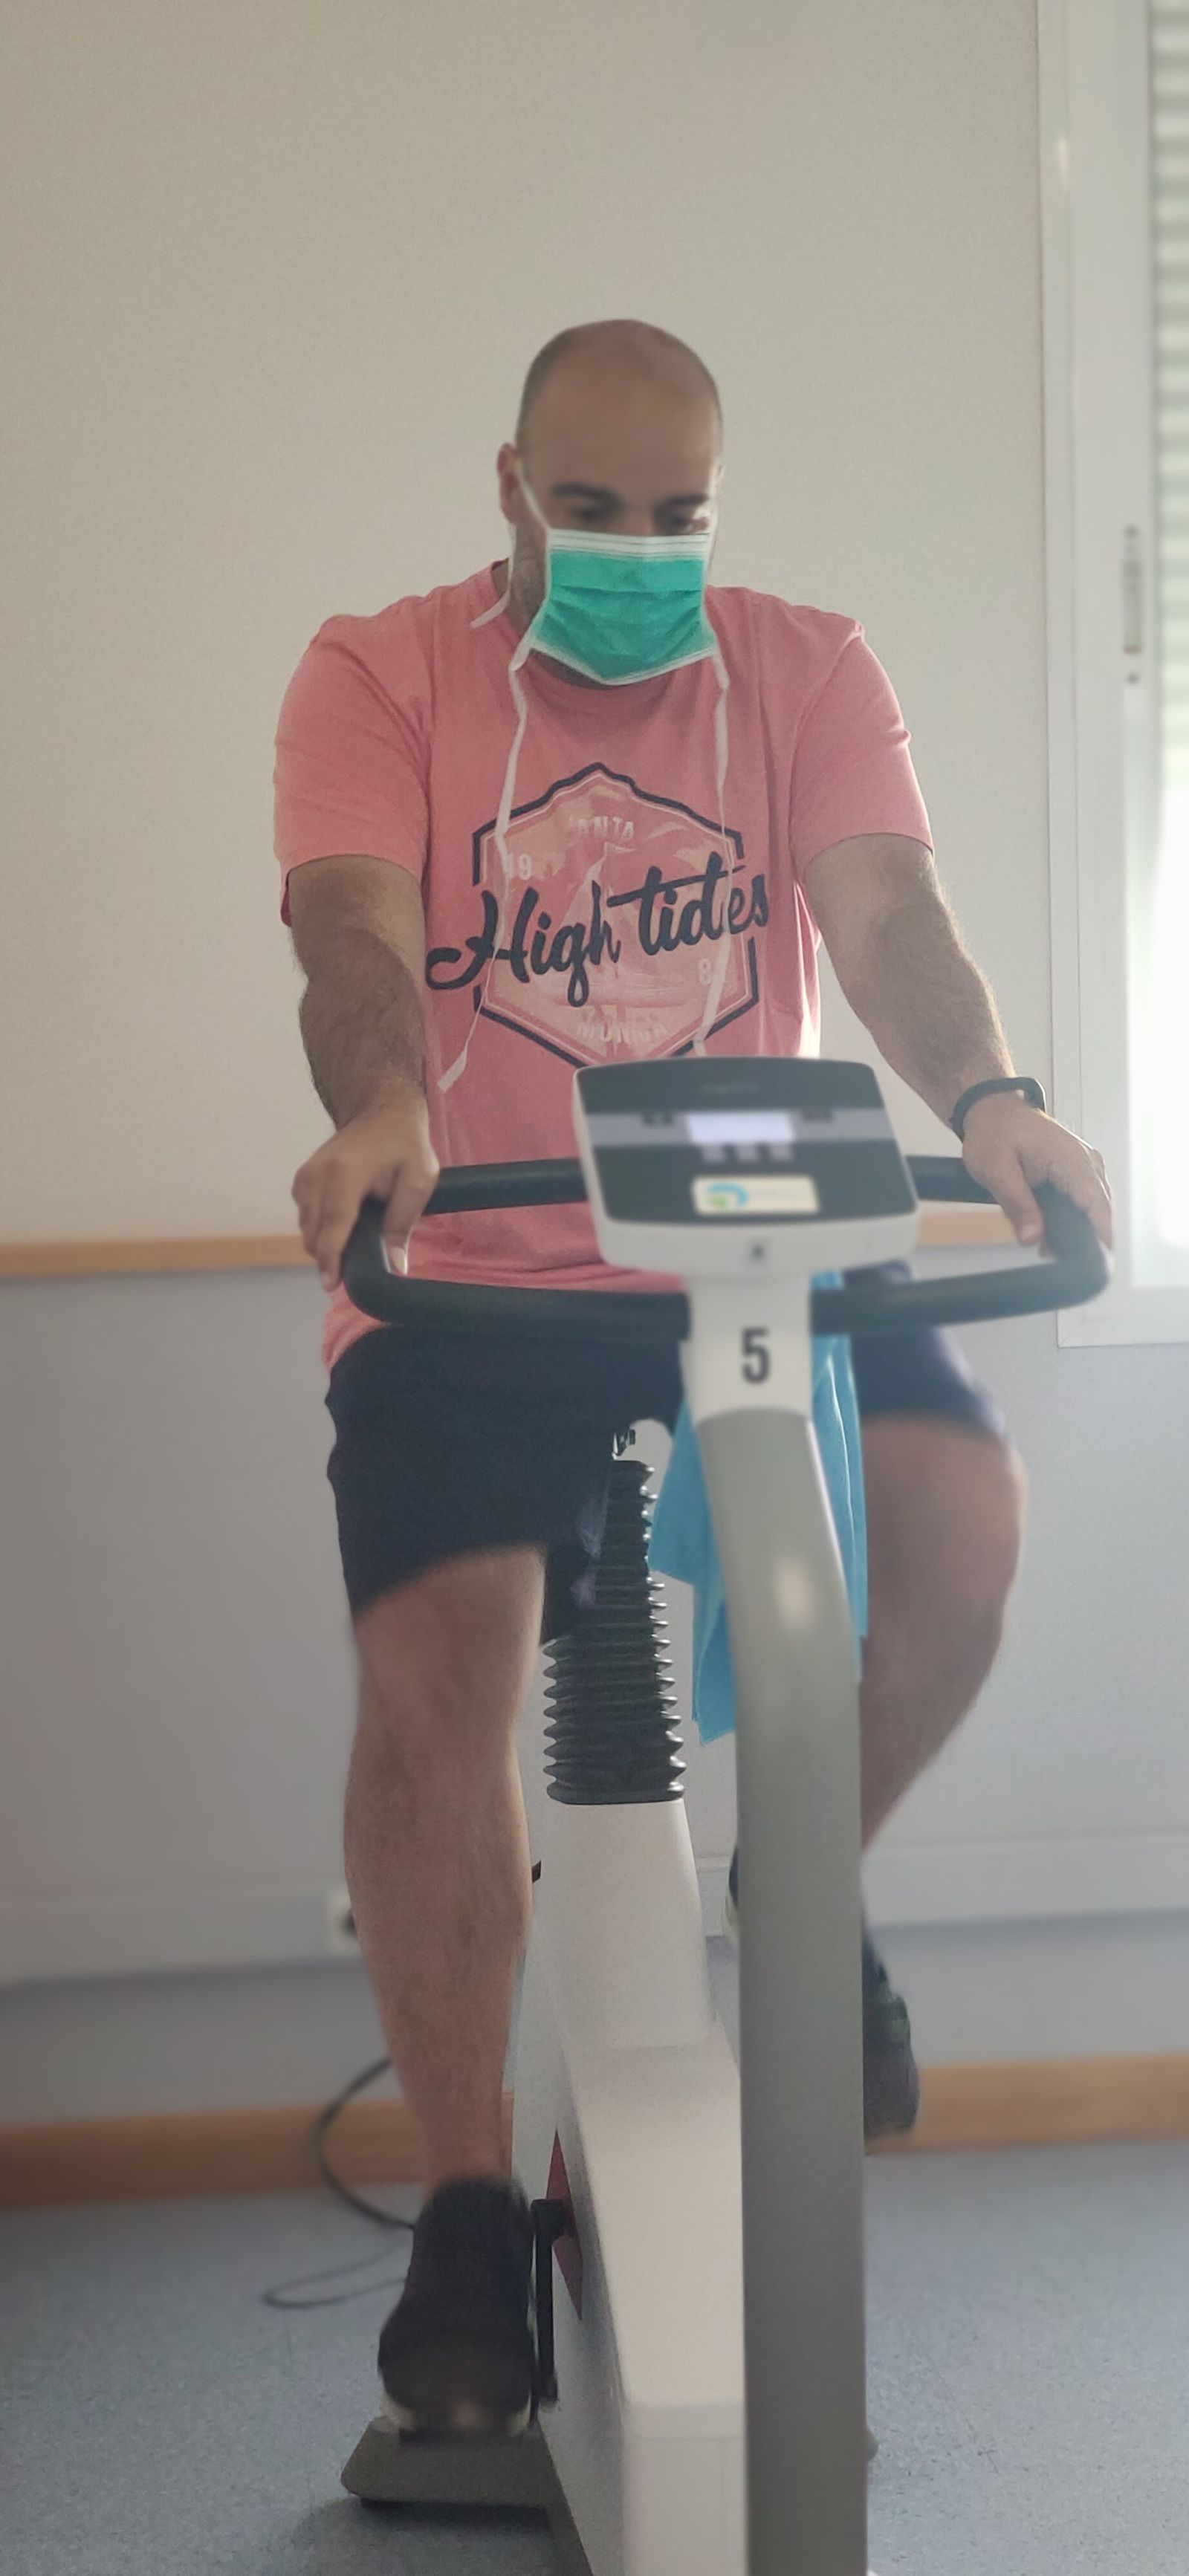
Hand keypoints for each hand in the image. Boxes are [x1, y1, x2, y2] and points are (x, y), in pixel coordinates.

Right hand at [292, 1094, 439, 1290]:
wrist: (381, 1111)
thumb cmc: (404, 1145)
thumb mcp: (418, 1182)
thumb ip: (403, 1224)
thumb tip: (396, 1266)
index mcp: (344, 1175)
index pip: (332, 1228)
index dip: (331, 1260)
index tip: (331, 1285)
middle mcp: (316, 1175)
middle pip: (314, 1234)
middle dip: (330, 1258)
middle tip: (354, 1270)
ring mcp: (305, 1176)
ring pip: (307, 1229)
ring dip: (325, 1244)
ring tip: (352, 1246)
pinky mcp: (302, 1179)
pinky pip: (305, 1217)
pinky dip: (320, 1229)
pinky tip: (342, 1227)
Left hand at [960, 1096, 1112, 1249]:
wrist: (993, 1109)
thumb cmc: (994, 1133)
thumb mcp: (997, 1172)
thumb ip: (1018, 1206)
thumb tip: (1033, 1238)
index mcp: (1072, 1160)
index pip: (1098, 1205)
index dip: (1100, 1236)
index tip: (1095, 1260)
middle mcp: (1087, 1161)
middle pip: (1100, 1210)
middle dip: (1082, 1237)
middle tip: (1052, 1254)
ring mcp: (1086, 1163)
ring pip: (1093, 1206)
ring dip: (1075, 1227)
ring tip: (1045, 1244)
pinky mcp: (1079, 1168)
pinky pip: (1085, 1197)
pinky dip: (1072, 1214)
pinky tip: (1049, 1228)